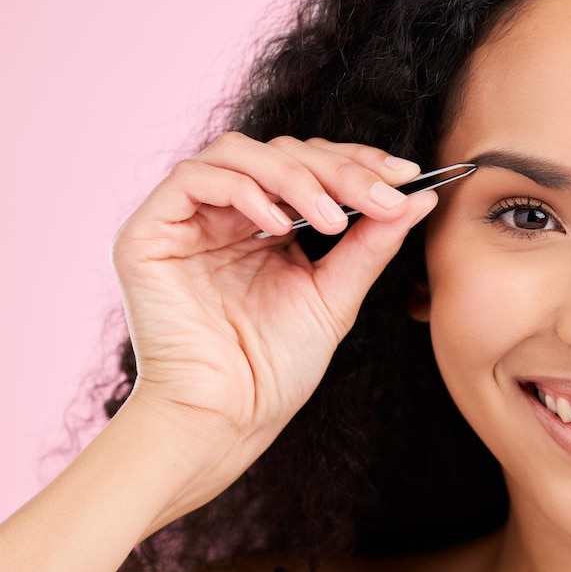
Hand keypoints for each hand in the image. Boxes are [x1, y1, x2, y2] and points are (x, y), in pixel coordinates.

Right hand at [112, 133, 437, 488]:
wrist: (227, 418)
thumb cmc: (275, 367)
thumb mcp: (334, 295)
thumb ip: (371, 243)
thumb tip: (420, 197)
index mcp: (262, 228)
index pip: (307, 167)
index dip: (354, 161)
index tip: (404, 174)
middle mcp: (224, 216)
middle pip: (279, 153)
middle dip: (335, 169)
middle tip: (380, 195)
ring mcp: (185, 220)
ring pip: (237, 153)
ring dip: (293, 178)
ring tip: (331, 220)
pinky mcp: (149, 231)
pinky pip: (193, 180)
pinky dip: (243, 193)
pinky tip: (276, 229)